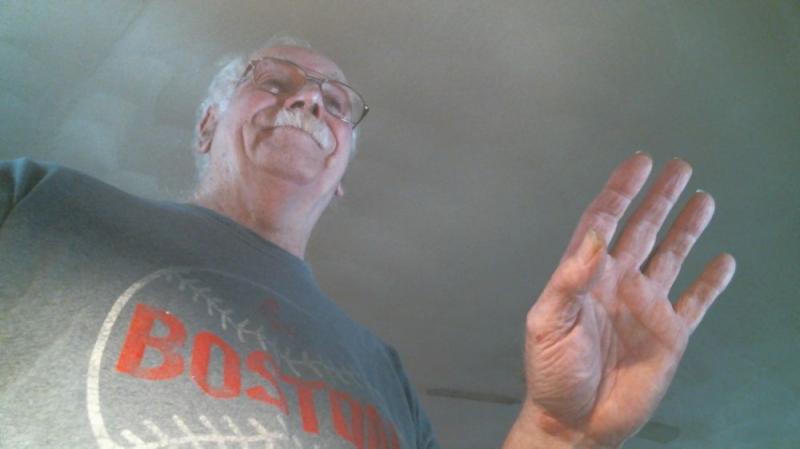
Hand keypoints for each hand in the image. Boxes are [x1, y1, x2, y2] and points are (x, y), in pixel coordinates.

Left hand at [505, 153, 735, 447]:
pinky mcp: (669, 335)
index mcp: (586, 277)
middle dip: (659, 198)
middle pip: (642, 230)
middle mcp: (618, 284)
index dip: (620, 191)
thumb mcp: (548, 322)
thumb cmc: (552, 374)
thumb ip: (571, 279)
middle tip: (678, 168)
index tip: (637, 163)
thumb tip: (595, 236)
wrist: (575, 421)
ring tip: (704, 199)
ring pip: (671, 257)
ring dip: (687, 228)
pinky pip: (696, 301)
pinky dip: (711, 283)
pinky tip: (722, 262)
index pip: (604, 222)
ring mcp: (645, 308)